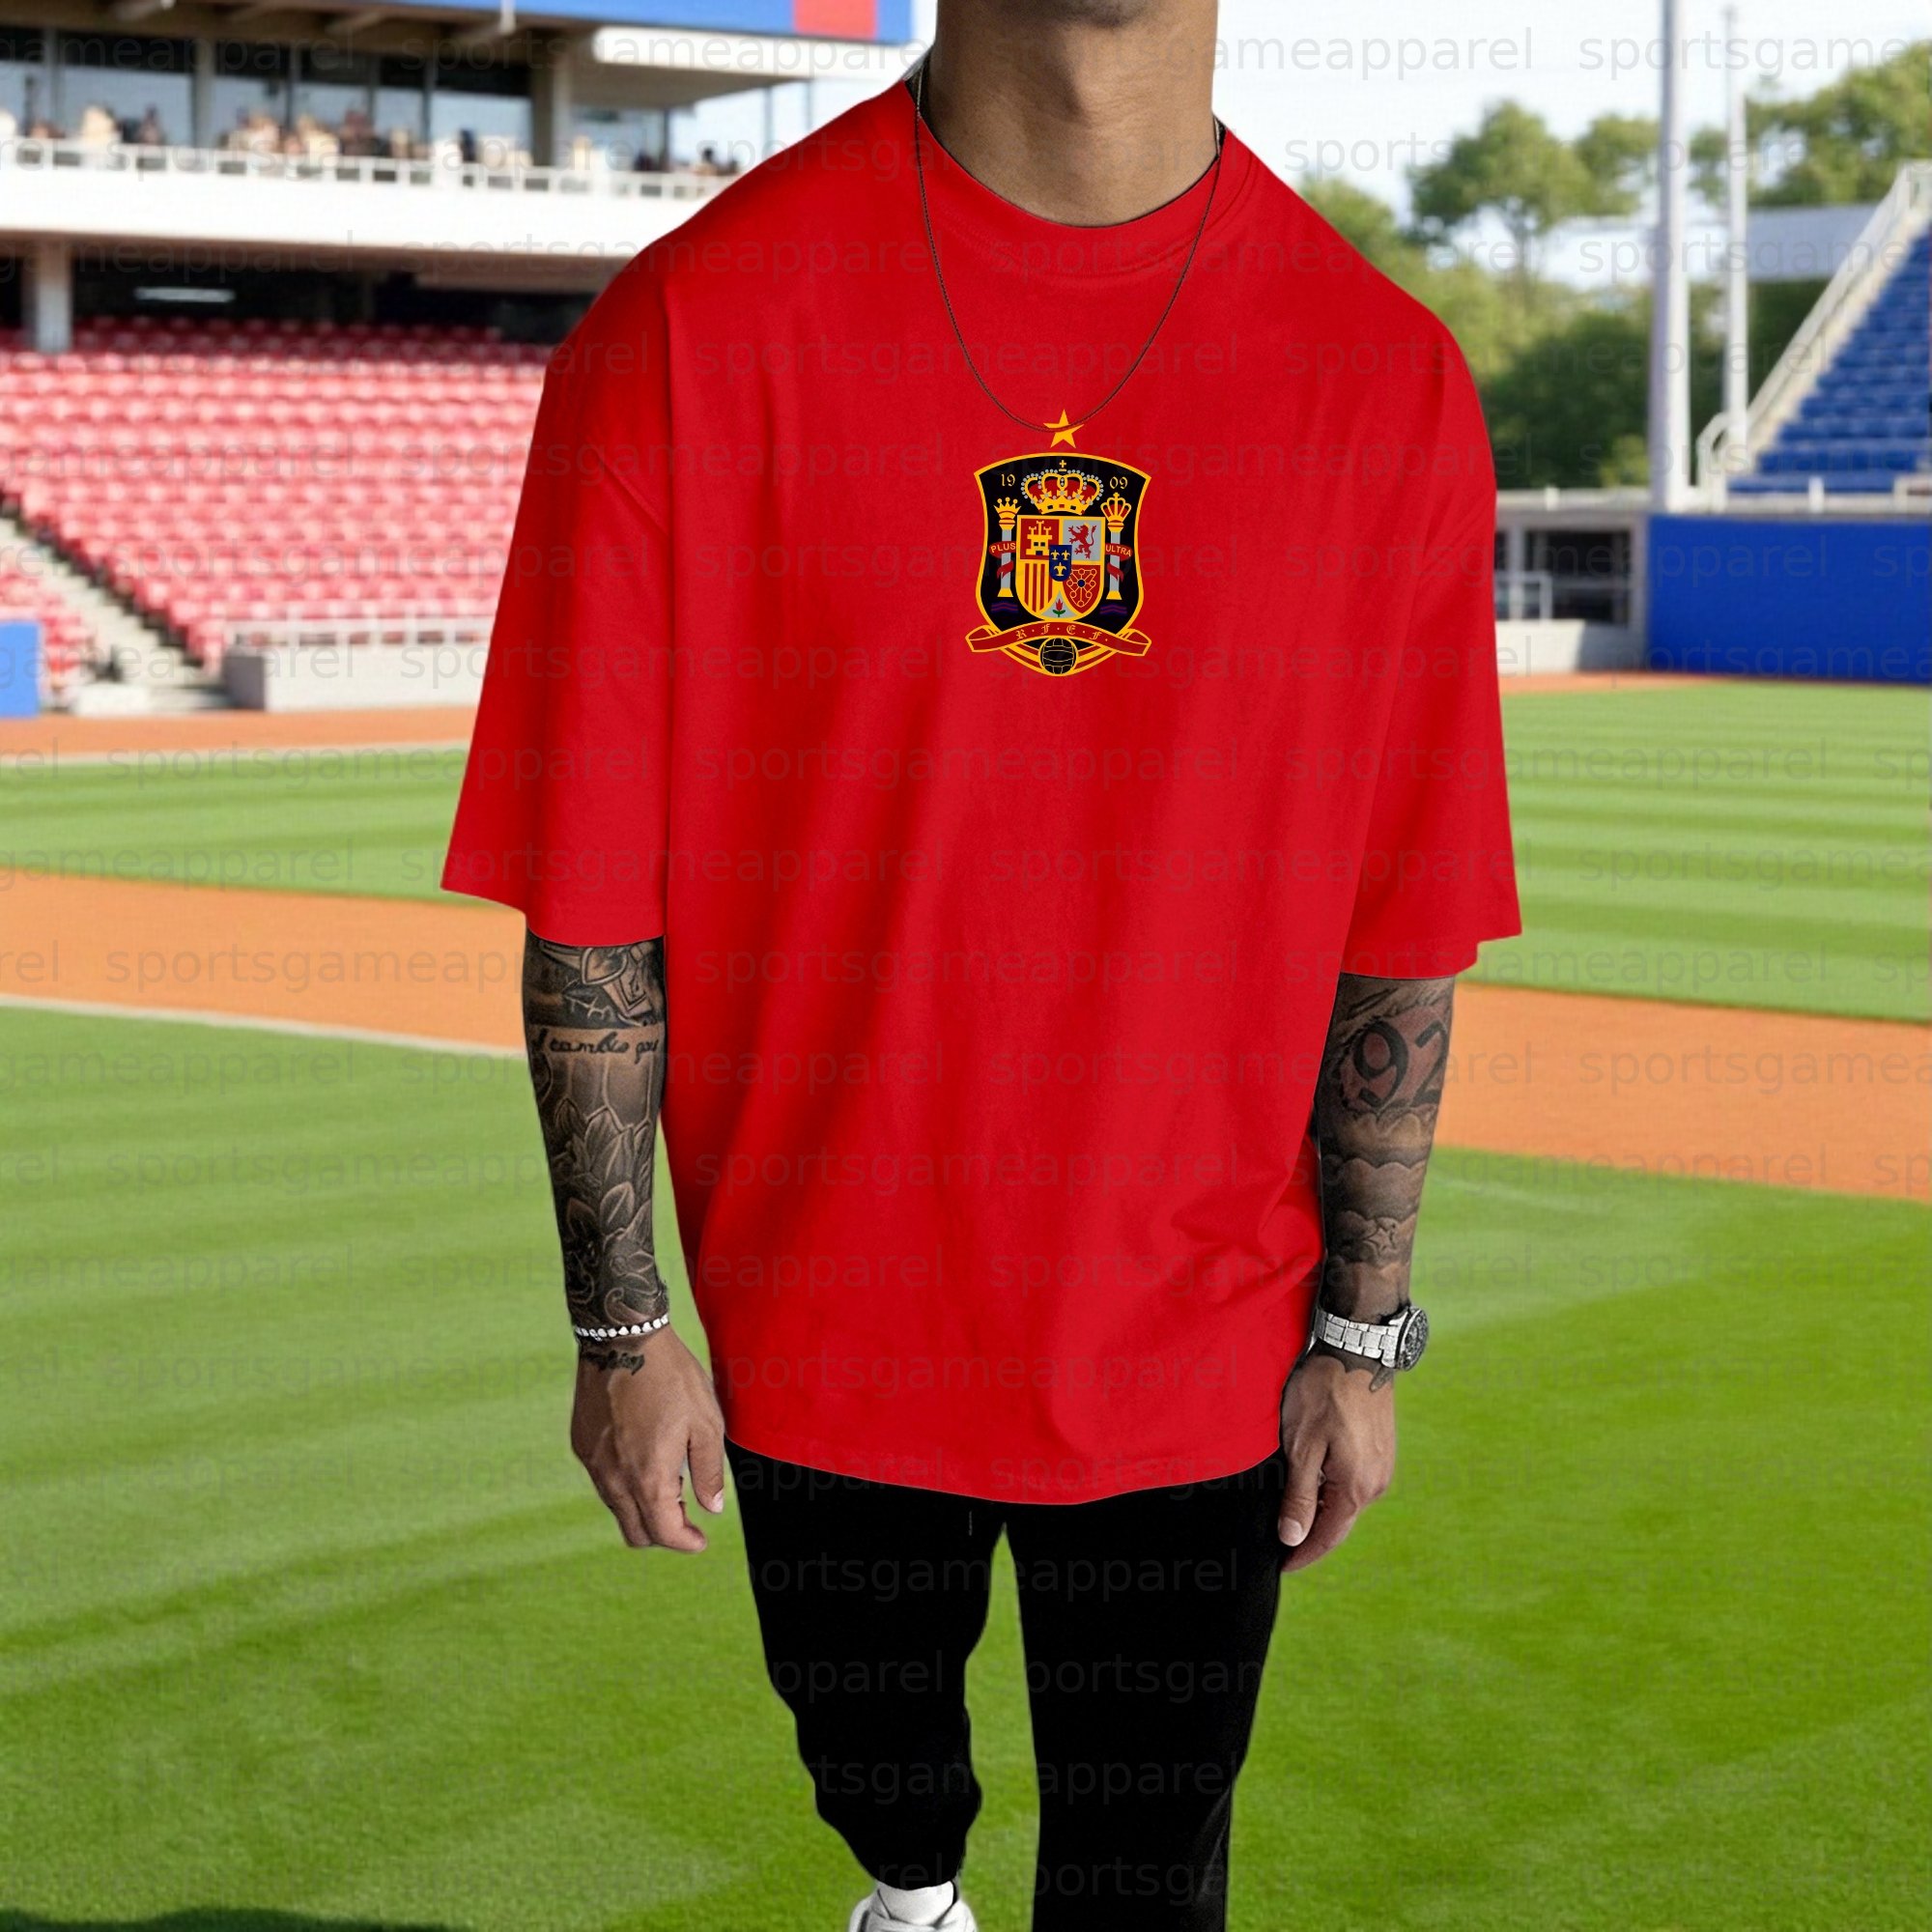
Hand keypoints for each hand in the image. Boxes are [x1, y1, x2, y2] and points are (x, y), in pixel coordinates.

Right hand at [571, 1328, 727, 1552]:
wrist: (624, 1338)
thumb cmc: (673, 1377)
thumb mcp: (706, 1423)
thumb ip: (709, 1472)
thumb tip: (712, 1508)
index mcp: (647, 1477)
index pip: (663, 1532)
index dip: (685, 1543)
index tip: (700, 1540)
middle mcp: (613, 1478)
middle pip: (636, 1532)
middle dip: (663, 1532)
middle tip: (687, 1513)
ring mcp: (593, 1463)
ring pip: (617, 1508)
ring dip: (643, 1508)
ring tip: (670, 1481)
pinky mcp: (582, 1445)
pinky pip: (603, 1482)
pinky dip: (624, 1485)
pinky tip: (644, 1458)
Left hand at [1277, 1347, 1395, 1573]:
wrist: (1356, 1350)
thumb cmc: (1324, 1393)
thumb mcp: (1302, 1446)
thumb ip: (1299, 1496)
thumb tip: (1294, 1538)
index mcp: (1356, 1488)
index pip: (1327, 1537)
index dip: (1303, 1554)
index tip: (1282, 1566)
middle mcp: (1375, 1483)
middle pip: (1339, 1523)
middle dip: (1311, 1537)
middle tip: (1281, 1547)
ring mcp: (1382, 1466)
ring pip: (1347, 1502)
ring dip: (1323, 1513)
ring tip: (1293, 1518)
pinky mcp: (1381, 1449)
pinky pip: (1356, 1483)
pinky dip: (1334, 1492)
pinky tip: (1315, 1487)